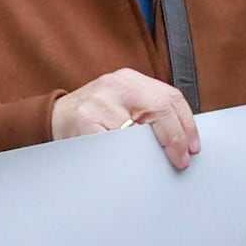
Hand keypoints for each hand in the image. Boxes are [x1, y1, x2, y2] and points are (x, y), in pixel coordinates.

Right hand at [50, 67, 200, 170]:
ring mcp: (100, 102)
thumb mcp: (121, 103)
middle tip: (181, 161)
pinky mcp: (85, 121)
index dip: (187, 124)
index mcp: (129, 79)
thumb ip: (148, 111)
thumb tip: (184, 137)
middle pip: (160, 109)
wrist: (52, 118)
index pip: (170, 97)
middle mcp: (116, 84)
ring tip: (156, 165)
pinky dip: (126, 158)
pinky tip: (131, 166)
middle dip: (175, 139)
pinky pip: (115, 145)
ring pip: (138, 131)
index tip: (192, 147)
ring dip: (150, 152)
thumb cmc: (93, 116)